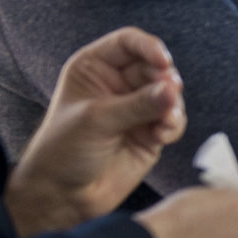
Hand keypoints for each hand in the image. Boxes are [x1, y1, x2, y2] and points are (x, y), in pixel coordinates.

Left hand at [6, 28, 186, 236]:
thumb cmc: (64, 150)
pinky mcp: (151, 132)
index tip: (163, 62)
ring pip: (170, 94)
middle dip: (165, 81)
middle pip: (155, 67)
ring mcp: (136, 108)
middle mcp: (118, 83)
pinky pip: (173, 120)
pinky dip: (173, 125)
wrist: (64, 195)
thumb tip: (173, 90)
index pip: (129, 42)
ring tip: (165, 123)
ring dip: (173, 106)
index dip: (149, 47)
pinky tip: (161, 137)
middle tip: (170, 95)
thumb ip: (136, 104)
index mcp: (96, 67)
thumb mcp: (96, 120)